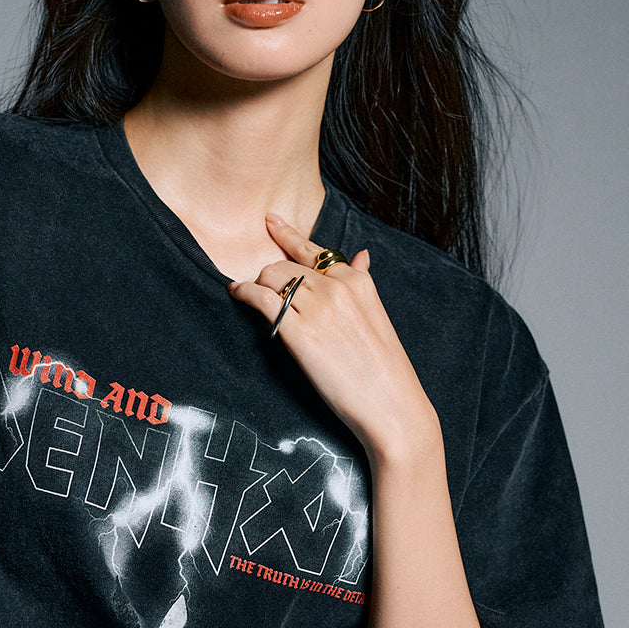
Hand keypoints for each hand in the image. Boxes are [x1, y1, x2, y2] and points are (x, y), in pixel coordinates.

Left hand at [227, 213, 441, 467]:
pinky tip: (236, 294)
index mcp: (357, 281)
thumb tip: (361, 255)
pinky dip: (244, 293)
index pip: (314, 250)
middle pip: (285, 264)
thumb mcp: (377, 316)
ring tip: (250, 296)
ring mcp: (317, 307)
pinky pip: (261, 298)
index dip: (288, 234)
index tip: (270, 221)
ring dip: (257, 285)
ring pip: (271, 277)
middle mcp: (336, 286)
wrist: (392, 406)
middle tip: (261, 289)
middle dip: (269, 275)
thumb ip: (362, 282)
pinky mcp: (298, 331)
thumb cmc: (384, 370)